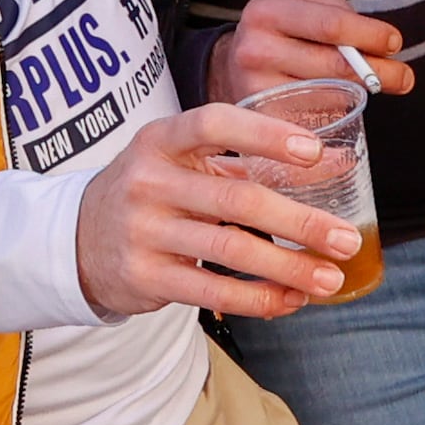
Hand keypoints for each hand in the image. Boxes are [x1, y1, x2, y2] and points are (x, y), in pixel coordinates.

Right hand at [74, 108, 366, 319]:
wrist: (78, 239)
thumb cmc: (152, 191)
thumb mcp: (185, 162)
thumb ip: (251, 159)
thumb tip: (338, 160)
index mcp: (161, 140)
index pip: (213, 125)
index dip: (264, 135)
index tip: (313, 152)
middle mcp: (149, 181)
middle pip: (236, 198)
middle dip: (299, 222)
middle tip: (346, 239)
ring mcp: (144, 231)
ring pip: (230, 250)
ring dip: (288, 267)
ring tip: (329, 278)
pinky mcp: (145, 276)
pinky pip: (212, 292)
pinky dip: (259, 298)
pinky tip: (290, 299)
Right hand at [209, 0, 417, 109]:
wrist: (234, 63)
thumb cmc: (285, 30)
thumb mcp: (306, 4)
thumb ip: (342, 15)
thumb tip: (384, 51)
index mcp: (267, 11)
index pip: (330, 24)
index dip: (370, 34)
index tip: (395, 43)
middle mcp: (254, 49)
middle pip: (333, 64)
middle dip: (379, 71)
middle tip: (404, 77)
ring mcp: (254, 88)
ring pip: (328, 94)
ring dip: (361, 93)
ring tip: (375, 87)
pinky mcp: (263, 119)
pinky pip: (313, 118)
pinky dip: (336, 111)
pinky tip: (343, 102)